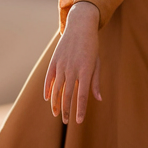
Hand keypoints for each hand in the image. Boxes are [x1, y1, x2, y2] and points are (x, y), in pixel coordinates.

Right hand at [43, 2, 101, 123]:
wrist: (80, 26)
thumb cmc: (92, 46)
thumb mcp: (96, 62)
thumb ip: (95, 82)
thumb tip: (98, 99)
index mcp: (85, 70)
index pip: (82, 96)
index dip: (80, 110)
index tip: (79, 121)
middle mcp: (72, 69)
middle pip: (68, 95)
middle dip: (67, 110)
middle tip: (67, 122)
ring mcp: (62, 64)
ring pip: (57, 89)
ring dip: (56, 103)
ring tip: (56, 114)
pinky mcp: (54, 61)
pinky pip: (49, 78)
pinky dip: (48, 89)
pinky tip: (48, 99)